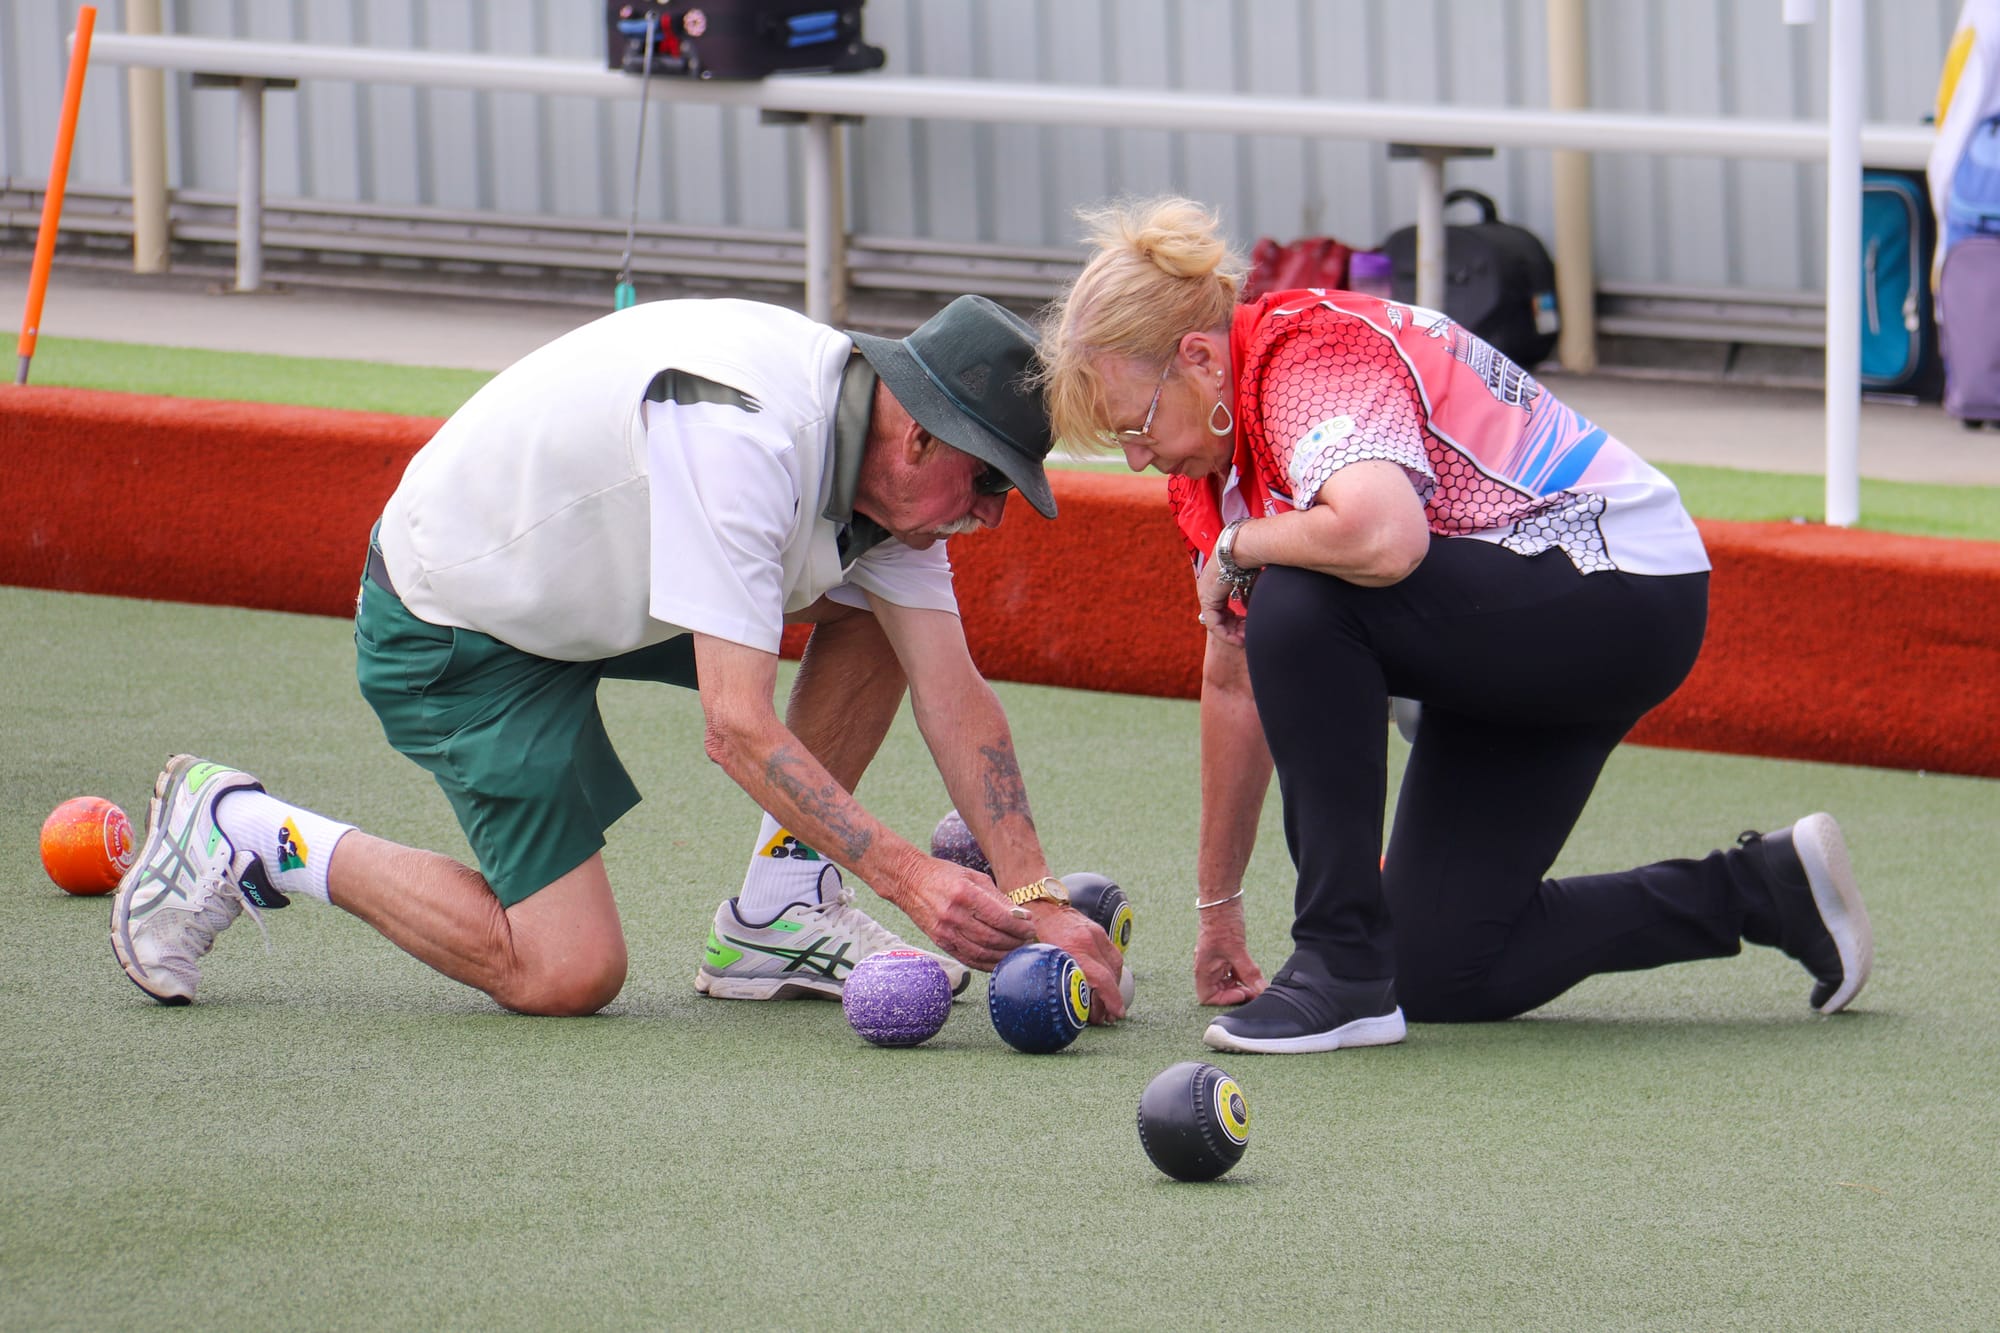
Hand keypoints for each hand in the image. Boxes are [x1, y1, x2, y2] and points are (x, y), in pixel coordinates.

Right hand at [896, 858, 1035, 969]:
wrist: (909, 882)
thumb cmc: (944, 876)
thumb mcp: (974, 877)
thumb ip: (999, 898)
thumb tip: (1023, 916)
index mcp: (965, 895)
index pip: (999, 918)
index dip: (1019, 926)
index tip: (1030, 927)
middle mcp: (954, 915)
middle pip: (992, 938)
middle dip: (1015, 942)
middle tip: (1027, 940)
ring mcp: (945, 932)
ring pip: (982, 953)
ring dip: (1004, 955)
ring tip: (1017, 951)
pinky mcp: (941, 942)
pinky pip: (968, 959)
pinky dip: (987, 964)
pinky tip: (999, 961)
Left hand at [1024, 902, 1127, 1023]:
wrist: (1039, 904)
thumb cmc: (1032, 933)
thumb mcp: (1036, 959)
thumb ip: (1048, 980)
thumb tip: (1050, 1007)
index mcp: (1073, 949)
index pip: (1102, 979)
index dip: (1111, 999)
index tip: (1116, 1014)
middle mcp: (1089, 941)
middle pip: (1111, 975)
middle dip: (1112, 998)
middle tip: (1106, 1016)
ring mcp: (1095, 933)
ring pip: (1115, 964)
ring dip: (1114, 984)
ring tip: (1106, 1002)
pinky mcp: (1097, 930)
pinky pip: (1111, 953)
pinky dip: (1111, 970)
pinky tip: (1105, 982)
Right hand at [1194, 900, 1265, 1005]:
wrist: (1221, 899)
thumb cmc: (1222, 922)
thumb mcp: (1237, 950)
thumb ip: (1249, 973)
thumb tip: (1261, 990)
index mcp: (1203, 969)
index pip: (1207, 997)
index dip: (1225, 999)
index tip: (1242, 992)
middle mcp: (1207, 967)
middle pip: (1218, 991)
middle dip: (1236, 992)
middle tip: (1254, 990)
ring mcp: (1216, 960)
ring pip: (1227, 981)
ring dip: (1242, 984)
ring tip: (1257, 982)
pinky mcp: (1224, 953)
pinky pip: (1232, 970)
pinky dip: (1243, 974)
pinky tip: (1254, 972)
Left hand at [1195, 560, 1247, 646]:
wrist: (1242, 548)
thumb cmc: (1249, 560)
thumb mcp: (1249, 582)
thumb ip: (1247, 596)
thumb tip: (1250, 607)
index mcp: (1216, 584)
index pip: (1224, 609)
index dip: (1237, 622)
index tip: (1249, 628)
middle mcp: (1208, 590)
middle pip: (1221, 618)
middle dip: (1236, 631)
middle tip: (1248, 639)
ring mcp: (1206, 595)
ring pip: (1217, 624)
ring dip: (1232, 634)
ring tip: (1245, 641)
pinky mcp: (1207, 599)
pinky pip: (1214, 624)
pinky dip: (1227, 634)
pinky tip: (1239, 639)